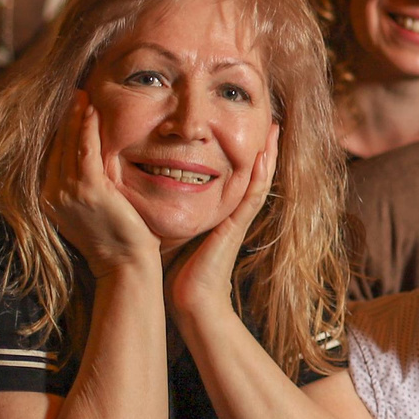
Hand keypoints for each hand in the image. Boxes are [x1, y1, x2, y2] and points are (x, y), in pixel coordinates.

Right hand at [43, 93, 159, 278]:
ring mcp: (67, 192)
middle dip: (64, 118)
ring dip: (74, 116)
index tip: (69, 108)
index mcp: (50, 199)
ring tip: (81, 93)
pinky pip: (84, 151)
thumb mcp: (91, 211)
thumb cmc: (116, 240)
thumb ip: (84, 188)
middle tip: (74, 91)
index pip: (53, 155)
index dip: (60, 130)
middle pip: (56, 146)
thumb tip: (89, 169)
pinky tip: (90, 110)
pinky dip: (86, 128)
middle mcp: (52, 194)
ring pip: (68, 145)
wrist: (124, 266)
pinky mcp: (87, 190)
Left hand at [167, 122, 277, 324]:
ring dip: (268, 153)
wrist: (189, 300)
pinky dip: (261, 175)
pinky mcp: (237, 226)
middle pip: (253, 172)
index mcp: (219, 210)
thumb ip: (165, 208)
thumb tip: (144, 188)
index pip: (233, 173)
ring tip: (273, 128)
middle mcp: (233, 211)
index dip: (240, 150)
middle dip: (262, 146)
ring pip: (259, 179)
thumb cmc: (176, 268)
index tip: (241, 125)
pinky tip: (264, 156)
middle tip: (269, 118)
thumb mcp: (171, 228)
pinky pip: (253, 196)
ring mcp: (238, 218)